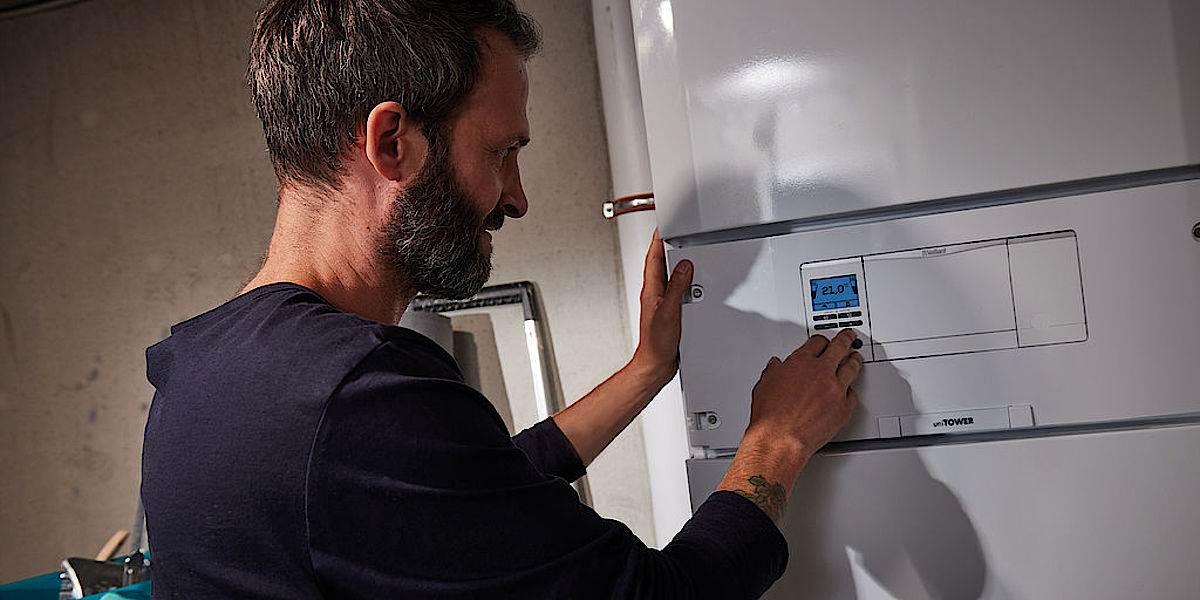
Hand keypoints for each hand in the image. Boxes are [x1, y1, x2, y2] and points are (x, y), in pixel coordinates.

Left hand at [629, 229, 692, 387]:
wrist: (656, 364)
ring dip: (675, 264)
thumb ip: (676, 288)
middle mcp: (655, 295)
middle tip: (673, 233)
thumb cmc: (656, 344)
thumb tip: (684, 267)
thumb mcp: (669, 312)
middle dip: (666, 247)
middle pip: (660, 264)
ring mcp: (661, 303)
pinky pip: (676, 290)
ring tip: (682, 251)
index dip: (657, 240)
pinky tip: (689, 282)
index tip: (662, 226)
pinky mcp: (669, 312)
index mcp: (651, 291)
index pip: (653, 258)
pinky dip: (682, 282)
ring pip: (669, 277)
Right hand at [744, 328, 861, 461]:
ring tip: (856, 358)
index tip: (823, 341)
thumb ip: (773, 372)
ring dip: (854, 361)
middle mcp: (821, 372)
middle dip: (845, 339)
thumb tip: (775, 366)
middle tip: (848, 337)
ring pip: (851, 368)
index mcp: (801, 362)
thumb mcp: (764, 385)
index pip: (817, 342)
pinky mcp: (843, 408)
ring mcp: (835, 389)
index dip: (821, 340)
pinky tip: (850, 390)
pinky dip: (850, 391)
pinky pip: (852, 395)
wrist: (781, 438)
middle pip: (839, 347)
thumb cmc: (770, 416)